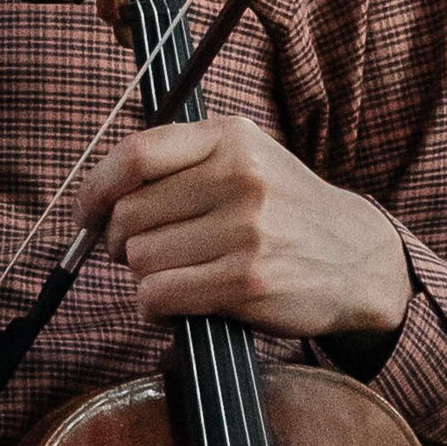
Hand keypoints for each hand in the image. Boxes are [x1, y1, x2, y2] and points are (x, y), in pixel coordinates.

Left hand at [73, 115, 410, 336]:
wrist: (360, 259)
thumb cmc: (286, 211)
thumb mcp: (246, 160)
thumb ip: (180, 164)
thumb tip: (98, 197)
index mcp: (230, 138)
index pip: (135, 154)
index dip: (96, 189)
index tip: (86, 214)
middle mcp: (238, 177)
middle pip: (129, 215)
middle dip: (121, 242)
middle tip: (144, 254)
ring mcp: (245, 229)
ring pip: (140, 258)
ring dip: (144, 278)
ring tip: (177, 277)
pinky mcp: (248, 280)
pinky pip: (159, 295)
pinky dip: (154, 307)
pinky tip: (177, 304)